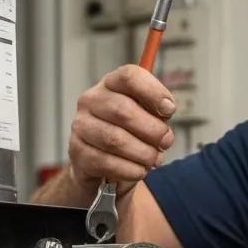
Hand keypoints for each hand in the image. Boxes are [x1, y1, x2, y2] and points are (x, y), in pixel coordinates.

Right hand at [67, 64, 176, 196]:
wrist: (100, 164)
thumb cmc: (129, 135)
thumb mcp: (146, 118)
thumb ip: (157, 113)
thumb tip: (166, 111)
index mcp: (111, 85)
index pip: (129, 76)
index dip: (153, 91)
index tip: (169, 109)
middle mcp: (91, 101)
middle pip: (123, 110)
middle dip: (152, 130)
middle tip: (166, 142)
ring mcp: (81, 126)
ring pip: (116, 139)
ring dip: (143, 153)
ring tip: (154, 159)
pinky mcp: (78, 152)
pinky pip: (108, 163)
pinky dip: (131, 169)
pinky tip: (140, 171)